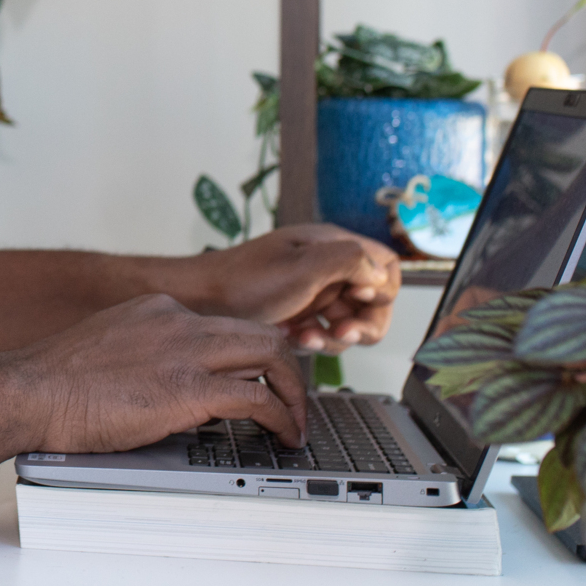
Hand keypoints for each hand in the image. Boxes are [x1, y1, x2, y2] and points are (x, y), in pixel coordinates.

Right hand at [9, 293, 308, 450]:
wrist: (30, 391)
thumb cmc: (54, 384)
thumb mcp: (108, 350)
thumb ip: (145, 357)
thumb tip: (165, 389)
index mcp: (158, 309)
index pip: (223, 327)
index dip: (247, 357)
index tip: (256, 380)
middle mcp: (179, 320)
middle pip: (260, 333)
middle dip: (286, 370)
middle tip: (291, 401)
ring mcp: (186, 350)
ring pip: (272, 354)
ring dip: (293, 392)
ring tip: (294, 423)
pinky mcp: (189, 388)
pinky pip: (257, 397)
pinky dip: (280, 416)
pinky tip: (281, 435)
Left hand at [176, 225, 398, 352]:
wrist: (201, 301)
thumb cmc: (245, 280)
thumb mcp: (302, 267)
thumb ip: (348, 262)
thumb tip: (379, 275)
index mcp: (331, 245)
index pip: (384, 264)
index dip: (381, 287)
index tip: (360, 300)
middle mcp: (327, 266)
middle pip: (374, 299)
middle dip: (363, 322)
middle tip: (342, 333)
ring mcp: (314, 292)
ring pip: (351, 322)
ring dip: (337, 336)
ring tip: (309, 339)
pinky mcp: (299, 315)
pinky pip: (326, 334)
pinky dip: (318, 341)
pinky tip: (295, 340)